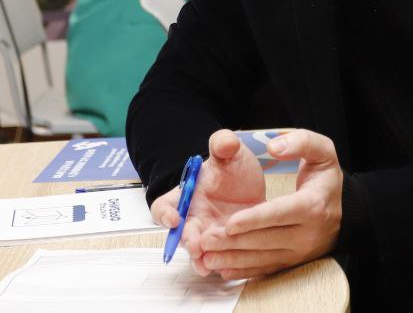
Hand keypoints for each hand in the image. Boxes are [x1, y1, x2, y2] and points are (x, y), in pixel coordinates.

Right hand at [149, 129, 264, 275]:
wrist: (249, 186)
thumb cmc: (230, 169)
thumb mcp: (230, 152)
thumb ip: (223, 143)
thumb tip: (224, 142)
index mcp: (185, 196)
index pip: (163, 207)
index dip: (165, 214)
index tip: (173, 218)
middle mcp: (192, 219)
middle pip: (181, 235)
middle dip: (187, 241)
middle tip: (195, 246)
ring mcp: (209, 235)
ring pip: (199, 252)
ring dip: (201, 259)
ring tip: (206, 265)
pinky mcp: (227, 246)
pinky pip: (221, 258)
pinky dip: (221, 264)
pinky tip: (227, 270)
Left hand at [195, 129, 343, 280]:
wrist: (344, 209)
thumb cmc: (325, 178)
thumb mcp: (321, 151)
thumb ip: (300, 142)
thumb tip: (275, 146)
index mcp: (312, 205)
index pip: (279, 213)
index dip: (254, 219)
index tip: (230, 222)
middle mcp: (307, 233)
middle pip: (266, 239)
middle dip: (234, 242)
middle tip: (206, 239)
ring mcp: (300, 251)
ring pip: (263, 258)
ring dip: (234, 259)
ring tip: (208, 257)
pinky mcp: (293, 262)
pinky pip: (267, 269)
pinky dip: (244, 271)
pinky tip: (224, 270)